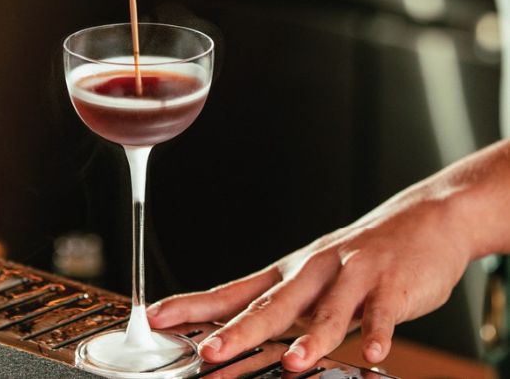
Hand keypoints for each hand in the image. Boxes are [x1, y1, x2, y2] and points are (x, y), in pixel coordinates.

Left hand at [147, 186, 471, 371]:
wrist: (425, 218)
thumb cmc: (362, 255)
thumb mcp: (317, 276)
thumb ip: (288, 308)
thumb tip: (240, 334)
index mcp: (292, 271)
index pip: (235, 290)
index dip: (195, 305)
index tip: (157, 317)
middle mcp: (316, 270)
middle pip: (274, 303)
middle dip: (239, 330)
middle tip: (209, 352)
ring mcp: (354, 274)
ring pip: (329, 308)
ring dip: (312, 337)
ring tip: (294, 365)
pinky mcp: (393, 285)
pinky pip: (383, 313)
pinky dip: (377, 333)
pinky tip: (371, 355)